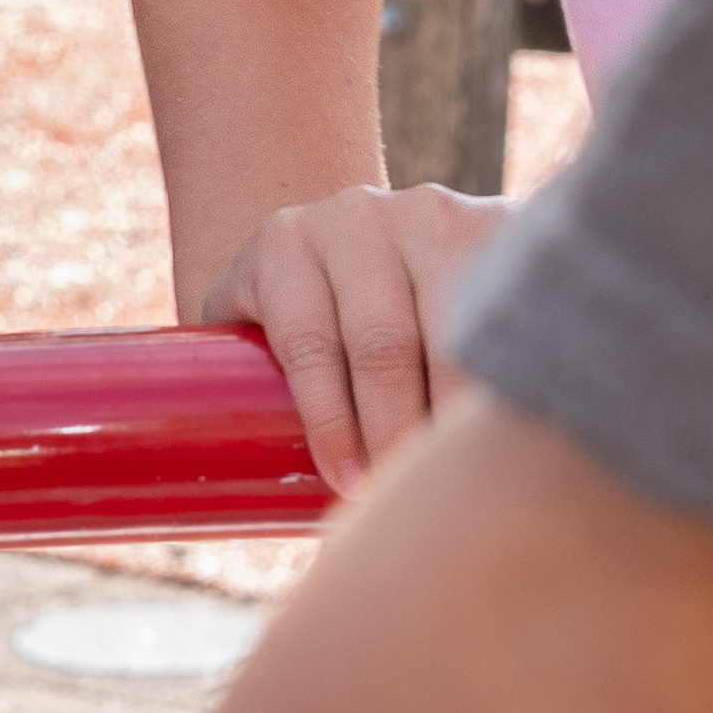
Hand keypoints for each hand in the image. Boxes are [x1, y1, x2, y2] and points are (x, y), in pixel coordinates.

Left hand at [195, 181, 512, 492]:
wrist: (362, 233)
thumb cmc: (299, 312)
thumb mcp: (249, 322)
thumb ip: (224, 382)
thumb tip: (200, 478)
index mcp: (284, 245)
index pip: (307, 342)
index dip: (329, 422)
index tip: (349, 485)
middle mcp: (357, 219)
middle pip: (383, 345)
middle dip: (395, 433)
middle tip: (405, 495)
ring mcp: (433, 217)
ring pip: (453, 332)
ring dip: (456, 414)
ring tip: (457, 473)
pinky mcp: (495, 223)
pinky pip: (508, 308)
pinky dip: (509, 371)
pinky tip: (511, 423)